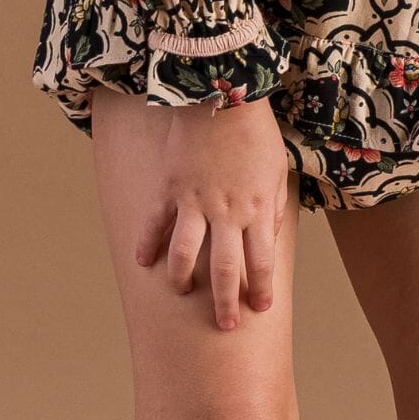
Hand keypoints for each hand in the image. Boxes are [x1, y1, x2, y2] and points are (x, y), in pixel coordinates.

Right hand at [134, 94, 291, 331]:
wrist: (222, 94)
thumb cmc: (255, 132)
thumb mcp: (275, 171)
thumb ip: (272, 206)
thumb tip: (271, 234)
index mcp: (256, 209)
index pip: (261, 261)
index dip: (261, 288)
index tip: (261, 308)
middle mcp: (226, 212)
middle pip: (225, 268)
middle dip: (225, 302)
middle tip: (224, 326)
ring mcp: (195, 201)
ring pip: (185, 253)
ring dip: (182, 279)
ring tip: (180, 293)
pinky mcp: (171, 187)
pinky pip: (155, 222)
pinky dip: (147, 244)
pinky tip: (143, 262)